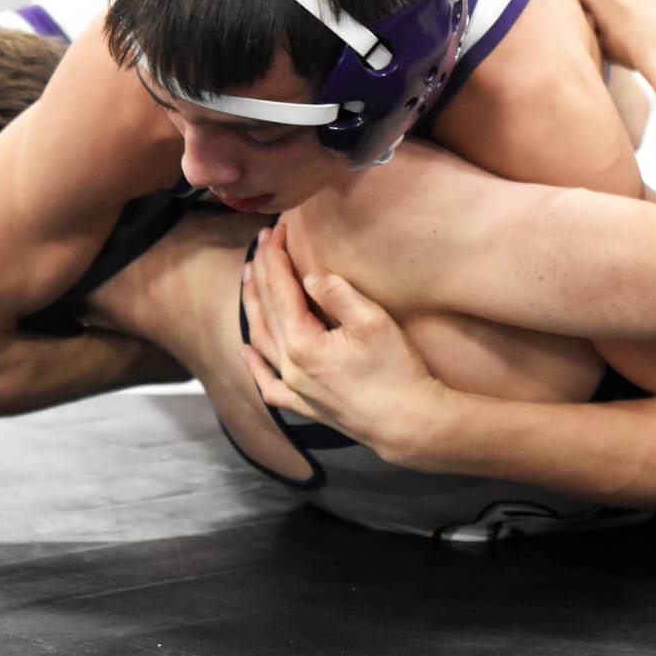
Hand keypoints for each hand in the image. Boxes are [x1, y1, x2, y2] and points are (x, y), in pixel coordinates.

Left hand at [239, 224, 445, 462]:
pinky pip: (268, 383)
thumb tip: (309, 277)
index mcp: (301, 342)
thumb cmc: (396, 371)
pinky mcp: (305, 405)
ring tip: (248, 278)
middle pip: (266, 309)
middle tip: (262, 243)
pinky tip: (246, 350)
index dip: (275, 256)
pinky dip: (253, 364)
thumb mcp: (372, 321)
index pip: (279, 288)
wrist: (409, 424)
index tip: (276, 231)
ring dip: (252, 306)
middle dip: (261, 271)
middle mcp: (289, 366)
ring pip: (260, 340)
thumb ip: (336, 293)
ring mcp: (294, 388)